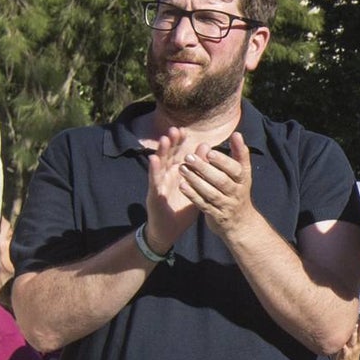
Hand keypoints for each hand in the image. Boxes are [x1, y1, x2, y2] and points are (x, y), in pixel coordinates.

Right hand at [145, 127, 198, 249]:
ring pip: (159, 165)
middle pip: (168, 156)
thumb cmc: (182, 208)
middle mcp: (167, 176)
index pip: (179, 154)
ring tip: (165, 139)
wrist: (169, 230)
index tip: (185, 130)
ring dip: (161, 152)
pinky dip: (154, 169)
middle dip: (171, 143)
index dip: (181, 142)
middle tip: (175, 129)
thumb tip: (206, 147)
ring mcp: (159, 184)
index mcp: (177, 173)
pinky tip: (154, 159)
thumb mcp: (195, 187)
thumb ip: (200, 169)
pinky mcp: (154, 194)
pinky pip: (154, 180)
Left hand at [178, 132, 257, 236]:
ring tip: (182, 168)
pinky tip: (182, 186)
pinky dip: (193, 195)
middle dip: (204, 168)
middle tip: (188, 156)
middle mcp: (237, 193)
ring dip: (196, 180)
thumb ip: (239, 154)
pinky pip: (203, 205)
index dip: (223, 161)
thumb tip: (236, 134)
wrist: (241, 223)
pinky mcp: (216, 216)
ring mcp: (227, 205)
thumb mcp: (243, 173)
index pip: (236, 169)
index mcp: (244, 180)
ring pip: (211, 193)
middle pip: (221, 180)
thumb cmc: (238, 191)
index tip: (209, 152)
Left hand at [334, 315, 359, 359]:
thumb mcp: (359, 344)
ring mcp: (351, 350)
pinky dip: (344, 348)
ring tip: (354, 328)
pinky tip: (343, 345)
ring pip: (353, 341)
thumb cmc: (352, 354)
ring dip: (354, 335)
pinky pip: (345, 352)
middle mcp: (357, 345)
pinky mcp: (345, 356)